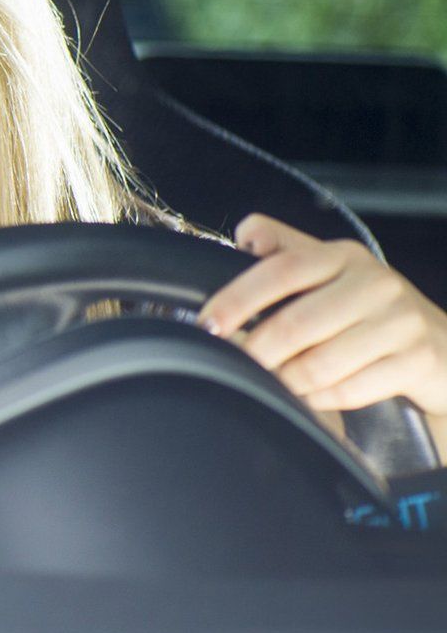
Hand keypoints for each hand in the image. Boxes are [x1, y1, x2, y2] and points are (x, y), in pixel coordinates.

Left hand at [198, 213, 446, 416]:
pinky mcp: (417, 360)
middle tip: (238, 366)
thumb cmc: (368, 311)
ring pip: (319, 363)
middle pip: (295, 324)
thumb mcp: (329, 274)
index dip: (238, 298)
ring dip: (287, 381)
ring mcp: (400, 322)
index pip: (281, 269)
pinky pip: (349, 389)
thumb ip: (285, 251)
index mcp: (342, 256)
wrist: (441, 346)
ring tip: (274, 383)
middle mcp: (375, 283)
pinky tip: (311, 395)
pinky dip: (320, 398)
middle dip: (257, 352)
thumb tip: (246, 235)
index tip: (209, 324)